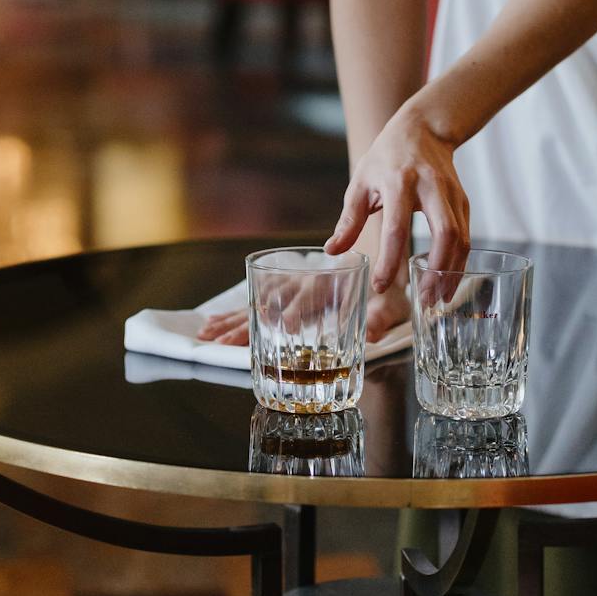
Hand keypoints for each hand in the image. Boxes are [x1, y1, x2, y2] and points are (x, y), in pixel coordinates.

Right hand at [198, 278, 409, 347]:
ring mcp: (287, 288)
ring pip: (254, 303)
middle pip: (271, 301)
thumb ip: (380, 316)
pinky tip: (211, 325)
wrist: (373, 254)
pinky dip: (230, 315)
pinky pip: (251, 305)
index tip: (286, 327)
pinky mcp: (279, 293)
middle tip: (227, 341)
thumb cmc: (382, 287)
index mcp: (326, 284)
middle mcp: (302, 283)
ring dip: (231, 319)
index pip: (307, 296)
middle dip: (250, 321)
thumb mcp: (389, 301)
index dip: (296, 311)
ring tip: (207, 334)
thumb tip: (371, 333)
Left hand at [324, 101, 469, 291]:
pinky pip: (466, 236)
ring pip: (461, 238)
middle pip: (444, 233)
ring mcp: (452, 193)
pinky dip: (459, 263)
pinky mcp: (464, 200)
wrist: (423, 128)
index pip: (396, 227)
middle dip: (436, 271)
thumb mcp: (361, 180)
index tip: (379, 286)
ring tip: (438, 300)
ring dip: (452, 273)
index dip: (389, 260)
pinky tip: (447, 282)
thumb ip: (349, 219)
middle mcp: (430, 186)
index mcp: (399, 181)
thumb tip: (332, 251)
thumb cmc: (386, 157)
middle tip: (424, 301)